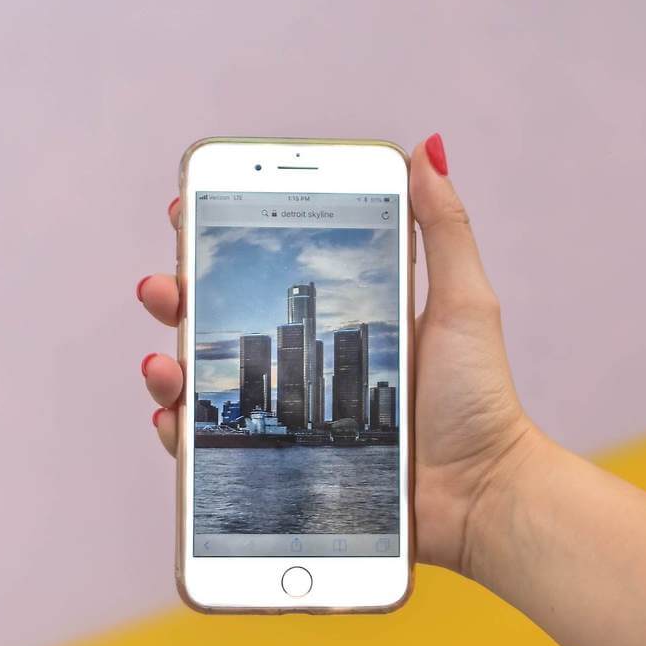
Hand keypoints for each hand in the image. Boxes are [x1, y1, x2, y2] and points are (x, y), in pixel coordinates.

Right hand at [136, 135, 535, 576]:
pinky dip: (183, 431)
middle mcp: (306, 363)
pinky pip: (215, 448)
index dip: (221, 239)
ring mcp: (290, 414)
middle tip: (164, 284)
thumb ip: (443, 229)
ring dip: (170, 364)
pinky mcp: (284, 463)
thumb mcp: (463, 302)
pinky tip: (173, 416)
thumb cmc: (478, 401)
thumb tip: (426, 150)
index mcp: (341, 317)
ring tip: (164, 358)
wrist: (480, 495)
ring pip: (205, 382)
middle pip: (219, 320)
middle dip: (179, 296)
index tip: (188, 211)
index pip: (266, 269)